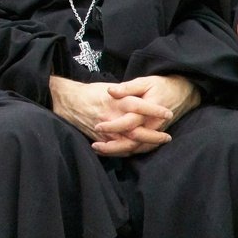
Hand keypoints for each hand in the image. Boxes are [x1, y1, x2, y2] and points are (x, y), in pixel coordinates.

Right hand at [49, 76, 172, 156]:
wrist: (68, 101)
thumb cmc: (91, 92)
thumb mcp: (110, 87)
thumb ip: (126, 94)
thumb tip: (143, 98)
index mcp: (115, 101)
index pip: (138, 106)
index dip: (154, 110)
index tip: (168, 113)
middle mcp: (111, 118)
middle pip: (136, 131)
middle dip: (154, 136)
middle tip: (167, 137)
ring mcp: (105, 131)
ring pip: (129, 144)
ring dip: (145, 146)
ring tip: (157, 144)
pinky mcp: (100, 140)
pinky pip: (118, 150)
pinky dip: (131, 151)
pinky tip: (141, 149)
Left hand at [92, 76, 200, 155]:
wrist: (183, 93)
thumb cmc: (161, 85)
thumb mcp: (144, 82)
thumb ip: (127, 87)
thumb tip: (110, 91)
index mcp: (148, 112)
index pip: (129, 123)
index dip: (113, 126)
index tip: (98, 127)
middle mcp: (152, 125)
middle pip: (132, 142)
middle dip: (113, 146)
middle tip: (95, 145)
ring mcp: (155, 132)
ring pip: (137, 149)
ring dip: (119, 151)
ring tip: (99, 150)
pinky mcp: (155, 135)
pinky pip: (142, 148)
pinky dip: (128, 151)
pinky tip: (114, 151)